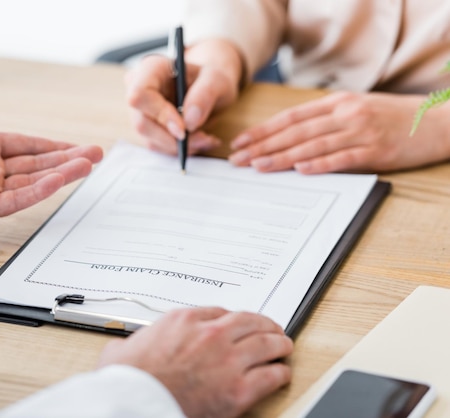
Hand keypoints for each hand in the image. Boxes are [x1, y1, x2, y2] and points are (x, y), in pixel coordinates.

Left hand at [0, 70, 102, 220]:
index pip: (27, 146)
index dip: (52, 145)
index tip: (76, 145)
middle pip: (38, 163)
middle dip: (69, 158)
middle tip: (97, 153)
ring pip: (35, 181)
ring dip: (63, 172)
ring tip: (90, 164)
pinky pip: (18, 197)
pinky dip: (41, 189)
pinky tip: (61, 177)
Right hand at [98, 307, 292, 417]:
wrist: (134, 403)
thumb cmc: (128, 379)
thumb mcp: (123, 348)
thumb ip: (133, 341)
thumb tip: (122, 348)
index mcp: (185, 320)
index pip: (221, 312)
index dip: (234, 319)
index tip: (238, 324)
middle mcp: (211, 335)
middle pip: (251, 322)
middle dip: (265, 325)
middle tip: (272, 329)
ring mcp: (227, 361)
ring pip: (267, 344)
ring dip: (279, 344)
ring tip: (284, 346)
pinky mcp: (238, 390)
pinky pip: (270, 375)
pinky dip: (279, 373)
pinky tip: (281, 374)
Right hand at [126, 39, 242, 155]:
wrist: (208, 88)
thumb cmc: (210, 79)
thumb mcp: (217, 80)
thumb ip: (205, 94)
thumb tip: (189, 121)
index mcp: (151, 69)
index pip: (140, 95)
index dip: (160, 115)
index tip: (184, 129)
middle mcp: (138, 89)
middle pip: (142, 123)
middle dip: (173, 138)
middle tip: (203, 139)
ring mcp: (140, 111)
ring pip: (150, 139)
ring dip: (179, 146)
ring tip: (206, 139)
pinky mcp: (147, 128)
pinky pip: (158, 146)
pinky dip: (179, 149)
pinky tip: (198, 141)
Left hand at [229, 91, 449, 173]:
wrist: (437, 122)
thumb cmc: (391, 118)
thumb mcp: (356, 109)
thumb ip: (326, 120)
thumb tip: (290, 137)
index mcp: (338, 103)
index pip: (291, 118)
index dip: (263, 130)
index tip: (241, 142)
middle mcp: (345, 114)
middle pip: (295, 131)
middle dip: (263, 146)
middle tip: (238, 159)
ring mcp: (361, 132)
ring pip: (312, 144)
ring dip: (282, 156)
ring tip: (258, 166)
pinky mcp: (376, 151)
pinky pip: (343, 158)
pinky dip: (320, 164)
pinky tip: (300, 169)